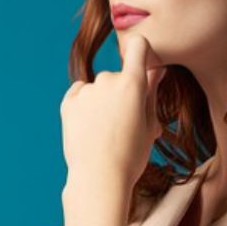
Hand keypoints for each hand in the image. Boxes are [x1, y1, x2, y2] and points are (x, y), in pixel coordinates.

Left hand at [60, 34, 166, 195]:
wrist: (98, 178)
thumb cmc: (131, 156)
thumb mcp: (149, 124)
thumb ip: (151, 92)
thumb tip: (158, 68)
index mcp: (133, 84)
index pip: (138, 46)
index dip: (141, 52)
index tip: (141, 62)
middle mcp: (108, 80)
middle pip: (118, 76)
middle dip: (122, 92)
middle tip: (124, 123)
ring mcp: (86, 91)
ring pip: (98, 88)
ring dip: (102, 101)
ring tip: (105, 131)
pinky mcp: (68, 102)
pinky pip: (80, 94)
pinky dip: (85, 105)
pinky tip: (90, 127)